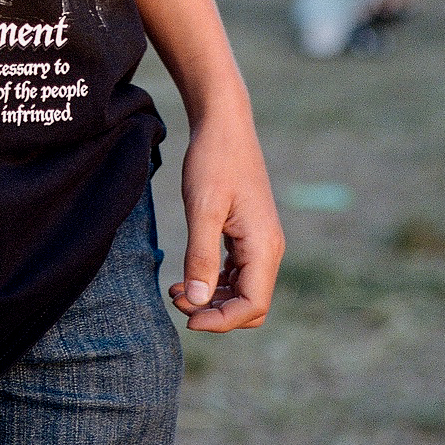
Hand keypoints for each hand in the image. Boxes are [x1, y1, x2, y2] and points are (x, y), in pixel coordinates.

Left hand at [170, 115, 283, 332]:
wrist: (224, 124)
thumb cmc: (213, 160)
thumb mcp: (202, 209)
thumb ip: (200, 257)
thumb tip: (197, 301)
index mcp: (264, 246)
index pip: (253, 306)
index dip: (221, 321)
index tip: (186, 317)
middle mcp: (269, 249)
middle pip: (252, 305)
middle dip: (216, 313)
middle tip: (177, 300)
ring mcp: (260, 242)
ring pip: (243, 292)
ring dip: (212, 299)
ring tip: (175, 290)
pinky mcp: (248, 234)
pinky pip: (237, 274)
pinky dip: (214, 282)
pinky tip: (186, 277)